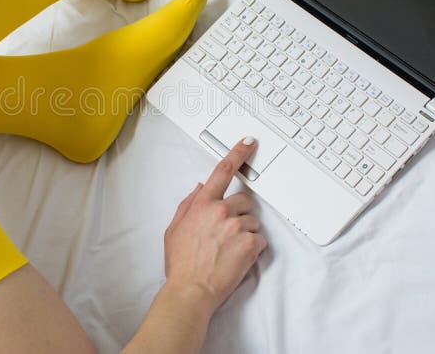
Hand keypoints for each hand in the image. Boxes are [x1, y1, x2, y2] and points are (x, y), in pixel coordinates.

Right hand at [162, 137, 266, 316]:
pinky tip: (236, 258)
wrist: (191, 290)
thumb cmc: (181, 263)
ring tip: (228, 250)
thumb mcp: (175, 228)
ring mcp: (237, 226)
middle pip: (243, 200)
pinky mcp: (251, 243)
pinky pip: (260, 239)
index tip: (249, 143)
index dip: (238, 153)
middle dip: (239, 213)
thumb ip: (188, 204)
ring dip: (245, 232)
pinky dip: (252, 248)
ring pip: (252, 221)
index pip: (223, 171)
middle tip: (226, 233)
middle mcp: (221, 211)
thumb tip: (200, 187)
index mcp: (202, 204)